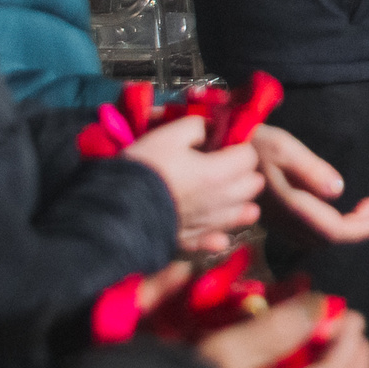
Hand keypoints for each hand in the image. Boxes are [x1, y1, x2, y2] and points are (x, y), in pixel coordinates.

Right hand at [124, 115, 262, 254]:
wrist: (115, 210)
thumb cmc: (144, 168)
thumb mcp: (169, 134)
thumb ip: (197, 127)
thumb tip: (211, 129)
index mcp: (218, 172)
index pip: (249, 156)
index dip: (238, 147)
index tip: (223, 144)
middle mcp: (221, 201)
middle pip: (253, 185)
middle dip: (243, 173)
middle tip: (223, 165)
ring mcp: (209, 224)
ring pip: (243, 213)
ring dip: (239, 202)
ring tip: (222, 193)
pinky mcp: (192, 241)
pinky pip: (218, 240)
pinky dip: (220, 233)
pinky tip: (215, 228)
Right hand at [248, 125, 368, 246]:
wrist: (213, 149)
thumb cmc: (251, 141)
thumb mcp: (284, 147)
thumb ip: (311, 170)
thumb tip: (338, 190)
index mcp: (290, 205)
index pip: (332, 231)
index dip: (359, 230)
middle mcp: (282, 220)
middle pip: (324, 239)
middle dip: (354, 228)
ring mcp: (273, 220)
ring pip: (313, 238)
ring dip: (340, 228)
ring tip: (360, 208)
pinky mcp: (268, 215)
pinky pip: (302, 232)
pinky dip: (324, 225)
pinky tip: (330, 206)